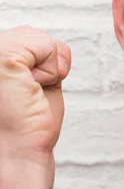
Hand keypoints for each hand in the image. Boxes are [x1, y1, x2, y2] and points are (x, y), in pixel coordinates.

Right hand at [0, 26, 70, 158]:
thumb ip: (34, 59)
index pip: (25, 36)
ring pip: (41, 38)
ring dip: (49, 68)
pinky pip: (47, 45)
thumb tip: (51, 43)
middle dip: (45, 63)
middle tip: (28, 93)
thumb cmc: (25, 126)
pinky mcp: (3, 58)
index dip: (40, 64)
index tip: (24, 92)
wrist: (18, 154)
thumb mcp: (33, 82)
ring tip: (28, 91)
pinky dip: (52, 70)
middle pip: (34, 34)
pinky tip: (34, 89)